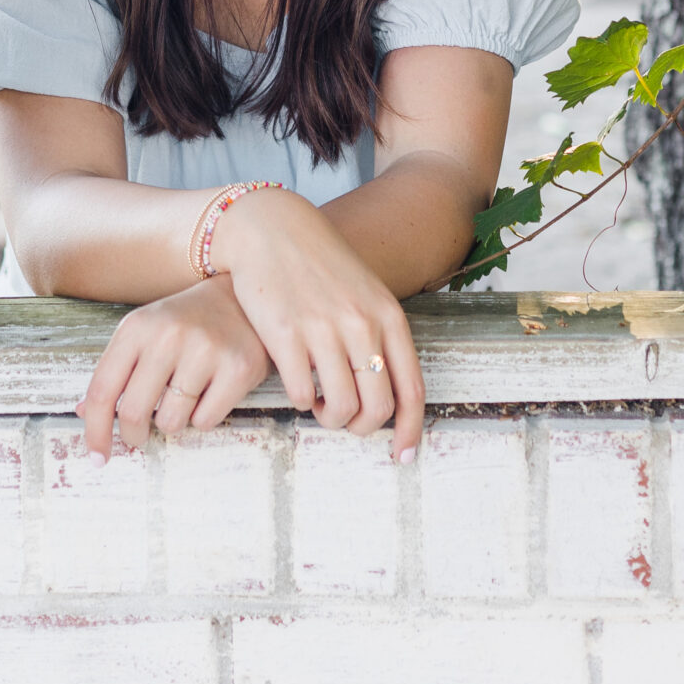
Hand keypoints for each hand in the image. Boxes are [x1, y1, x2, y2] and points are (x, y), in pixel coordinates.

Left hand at [78, 276, 271, 457]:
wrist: (245, 296)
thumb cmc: (186, 322)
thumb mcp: (145, 333)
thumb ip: (115, 370)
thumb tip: (84, 412)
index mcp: (137, 326)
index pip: (103, 390)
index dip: (95, 431)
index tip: (97, 458)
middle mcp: (169, 334)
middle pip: (134, 413)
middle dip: (133, 436)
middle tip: (139, 436)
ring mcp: (205, 350)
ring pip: (171, 423)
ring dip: (174, 421)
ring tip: (186, 395)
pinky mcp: (238, 367)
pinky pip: (205, 422)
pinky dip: (204, 417)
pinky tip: (211, 391)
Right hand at [208, 187, 424, 458]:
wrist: (272, 228)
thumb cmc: (320, 264)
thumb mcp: (365, 292)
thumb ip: (380, 335)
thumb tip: (390, 395)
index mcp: (387, 315)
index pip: (411, 390)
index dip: (409, 431)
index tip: (402, 455)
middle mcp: (361, 323)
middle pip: (376, 407)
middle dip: (361, 427)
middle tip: (346, 421)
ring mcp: (323, 328)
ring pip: (339, 407)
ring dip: (329, 418)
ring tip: (320, 405)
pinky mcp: (285, 333)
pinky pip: (300, 393)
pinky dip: (301, 401)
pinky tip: (298, 387)